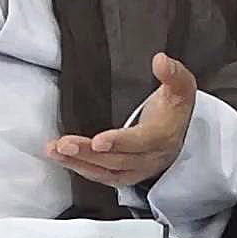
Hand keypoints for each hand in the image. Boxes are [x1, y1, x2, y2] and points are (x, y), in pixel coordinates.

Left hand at [45, 52, 196, 188]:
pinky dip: (82, 169)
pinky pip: (103, 177)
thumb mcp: (181, 86)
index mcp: (164, 135)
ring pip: (107, 171)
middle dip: (89, 153)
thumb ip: (172, 73)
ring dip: (79, 163)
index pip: (141, 142)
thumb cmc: (175, 107)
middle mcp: (151, 157)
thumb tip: (160, 60)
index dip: (120, 142)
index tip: (98, 141)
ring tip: (56, 151)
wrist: (179, 131)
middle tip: (64, 144)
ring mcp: (138, 169)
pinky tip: (65, 160)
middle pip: (118, 160)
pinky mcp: (126, 174)